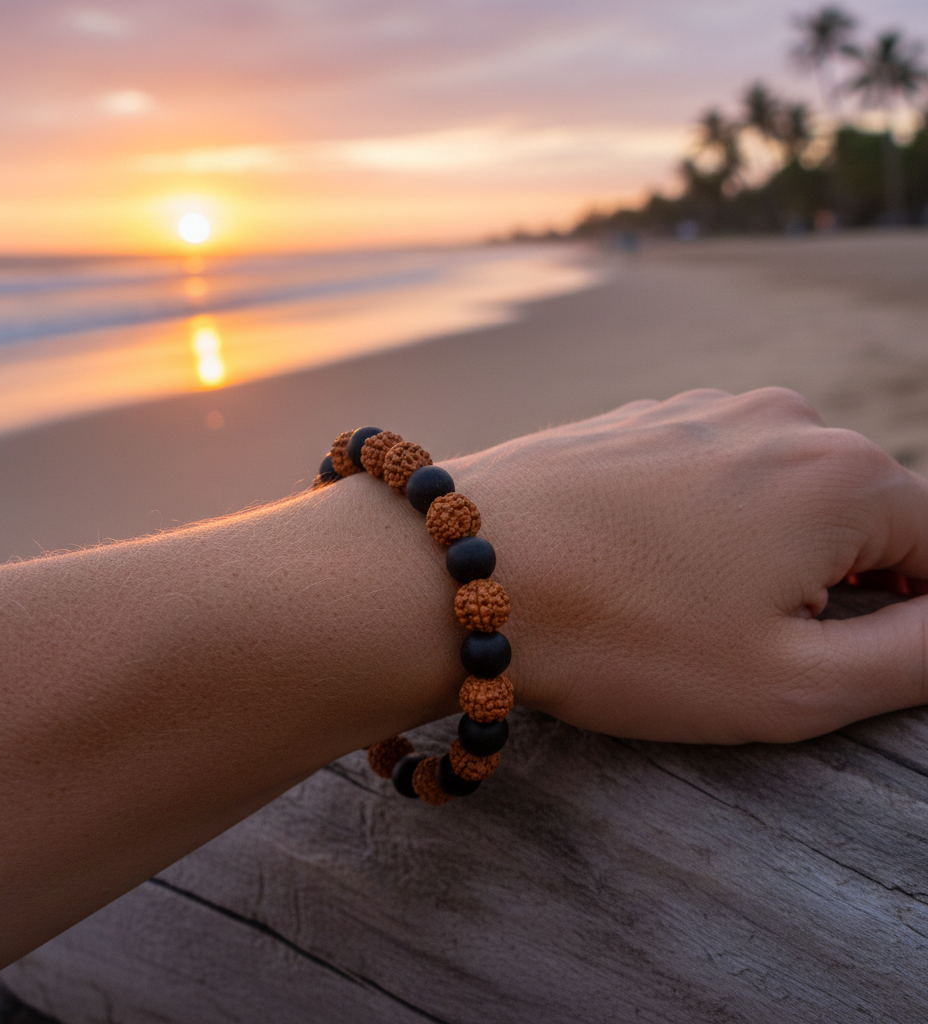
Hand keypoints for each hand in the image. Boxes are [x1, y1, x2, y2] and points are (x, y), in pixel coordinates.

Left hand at [446, 388, 927, 743]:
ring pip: (782, 492)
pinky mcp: (641, 419)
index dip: (911, 616)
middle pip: (863, 513)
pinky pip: (711, 475)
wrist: (459, 570)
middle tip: (746, 644)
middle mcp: (783, 419)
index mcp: (844, 475)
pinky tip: (642, 566)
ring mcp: (703, 409)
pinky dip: (704, 524)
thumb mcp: (794, 683)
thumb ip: (920, 656)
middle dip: (835, 585)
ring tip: (685, 607)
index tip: (830, 657)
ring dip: (765, 555)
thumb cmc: (624, 635)